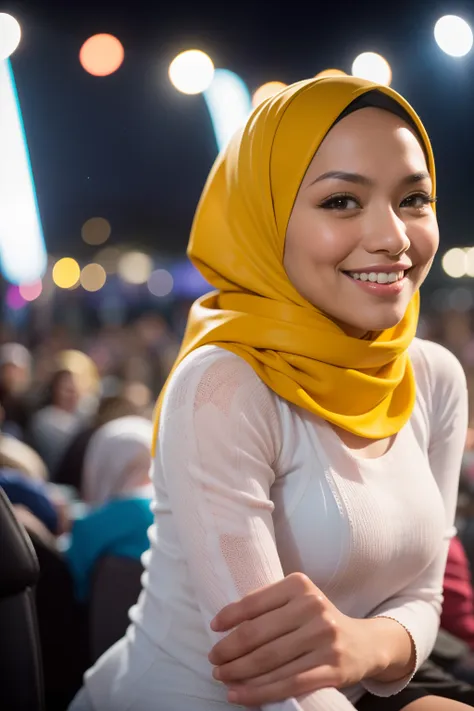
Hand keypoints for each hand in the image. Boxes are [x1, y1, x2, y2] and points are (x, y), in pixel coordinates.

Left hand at [208, 573, 382, 705]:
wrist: (364, 643)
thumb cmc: (317, 620)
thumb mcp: (298, 600)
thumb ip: (267, 605)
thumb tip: (223, 624)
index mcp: (300, 586)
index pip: (254, 602)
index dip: (229, 617)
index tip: (213, 629)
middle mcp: (313, 608)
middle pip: (258, 634)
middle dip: (229, 650)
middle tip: (213, 660)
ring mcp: (325, 639)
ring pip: (269, 662)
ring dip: (239, 673)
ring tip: (222, 678)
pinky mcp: (332, 669)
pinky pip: (288, 684)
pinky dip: (259, 692)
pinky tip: (240, 695)